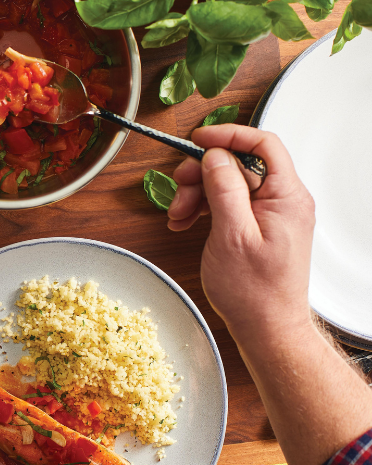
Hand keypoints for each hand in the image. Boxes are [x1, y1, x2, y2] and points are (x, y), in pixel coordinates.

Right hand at [165, 125, 315, 342]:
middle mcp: (284, 200)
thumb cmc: (254, 292)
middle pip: (240, 163)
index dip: (228, 136)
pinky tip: (186, 222)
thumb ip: (224, 190)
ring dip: (198, 193)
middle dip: (203, 172)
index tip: (197, 140)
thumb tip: (215, 156)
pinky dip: (205, 208)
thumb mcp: (232, 235)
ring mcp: (271, 214)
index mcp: (287, 197)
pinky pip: (229, 203)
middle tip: (178, 188)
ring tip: (177, 216)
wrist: (266, 328)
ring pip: (229, 183)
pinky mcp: (258, 226)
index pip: (263, 144)